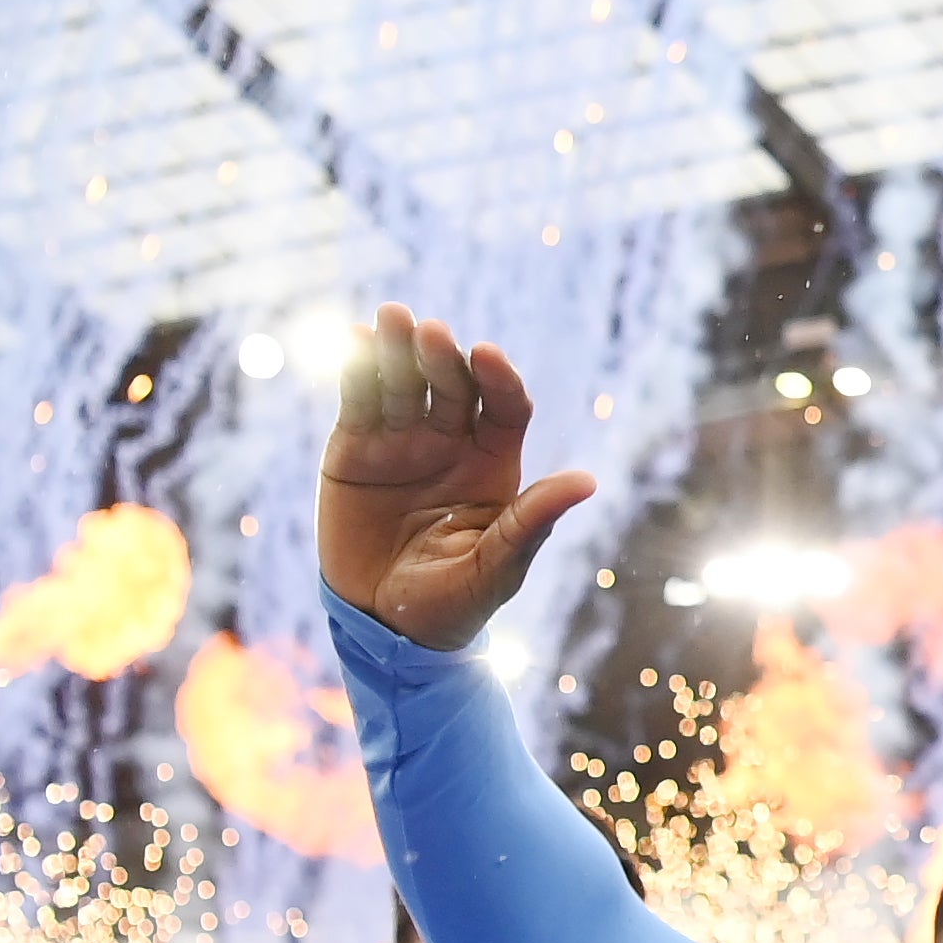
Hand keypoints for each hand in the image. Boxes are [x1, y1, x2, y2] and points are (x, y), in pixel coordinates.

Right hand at [321, 307, 595, 651]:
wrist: (381, 624)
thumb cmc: (452, 603)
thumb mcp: (495, 567)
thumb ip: (531, 522)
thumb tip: (588, 482)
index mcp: (493, 465)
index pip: (504, 408)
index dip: (499, 380)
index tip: (486, 355)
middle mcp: (450, 444)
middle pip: (451, 387)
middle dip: (441, 357)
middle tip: (429, 331)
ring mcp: (402, 443)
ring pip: (404, 386)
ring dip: (397, 352)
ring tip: (390, 318)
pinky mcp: (354, 450)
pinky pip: (358, 404)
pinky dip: (357, 373)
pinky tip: (355, 342)